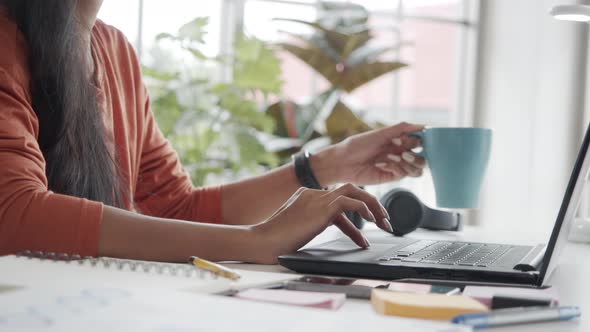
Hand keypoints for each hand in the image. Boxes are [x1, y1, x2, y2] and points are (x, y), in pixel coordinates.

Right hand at [252, 184, 391, 263]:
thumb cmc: (277, 241)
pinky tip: (371, 221)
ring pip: (354, 191)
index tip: (363, 238)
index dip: (354, 220)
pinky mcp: (322, 207)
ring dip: (373, 206)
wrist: (264, 241)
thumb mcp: (300, 230)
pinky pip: (350, 201)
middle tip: (384, 221)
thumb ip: (315, 225)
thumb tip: (334, 231)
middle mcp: (313, 194)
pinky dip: (364, 208)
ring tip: (384, 222)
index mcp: (307, 197)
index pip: (338, 203)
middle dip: (370, 204)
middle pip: (350, 190)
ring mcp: (317, 198)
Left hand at [312, 122, 426, 185]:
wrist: (342, 161)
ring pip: (417, 169)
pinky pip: (404, 174)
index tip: (416, 138)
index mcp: (399, 141)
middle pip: (423, 159)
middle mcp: (400, 154)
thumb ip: (402, 128)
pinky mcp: (390, 177)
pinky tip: (381, 163)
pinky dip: (396, 167)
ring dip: (408, 162)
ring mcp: (396, 166)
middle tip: (404, 151)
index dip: (421, 141)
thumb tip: (424, 125)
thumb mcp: (380, 133)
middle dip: (416, 155)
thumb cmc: (358, 144)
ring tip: (393, 156)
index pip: (420, 142)